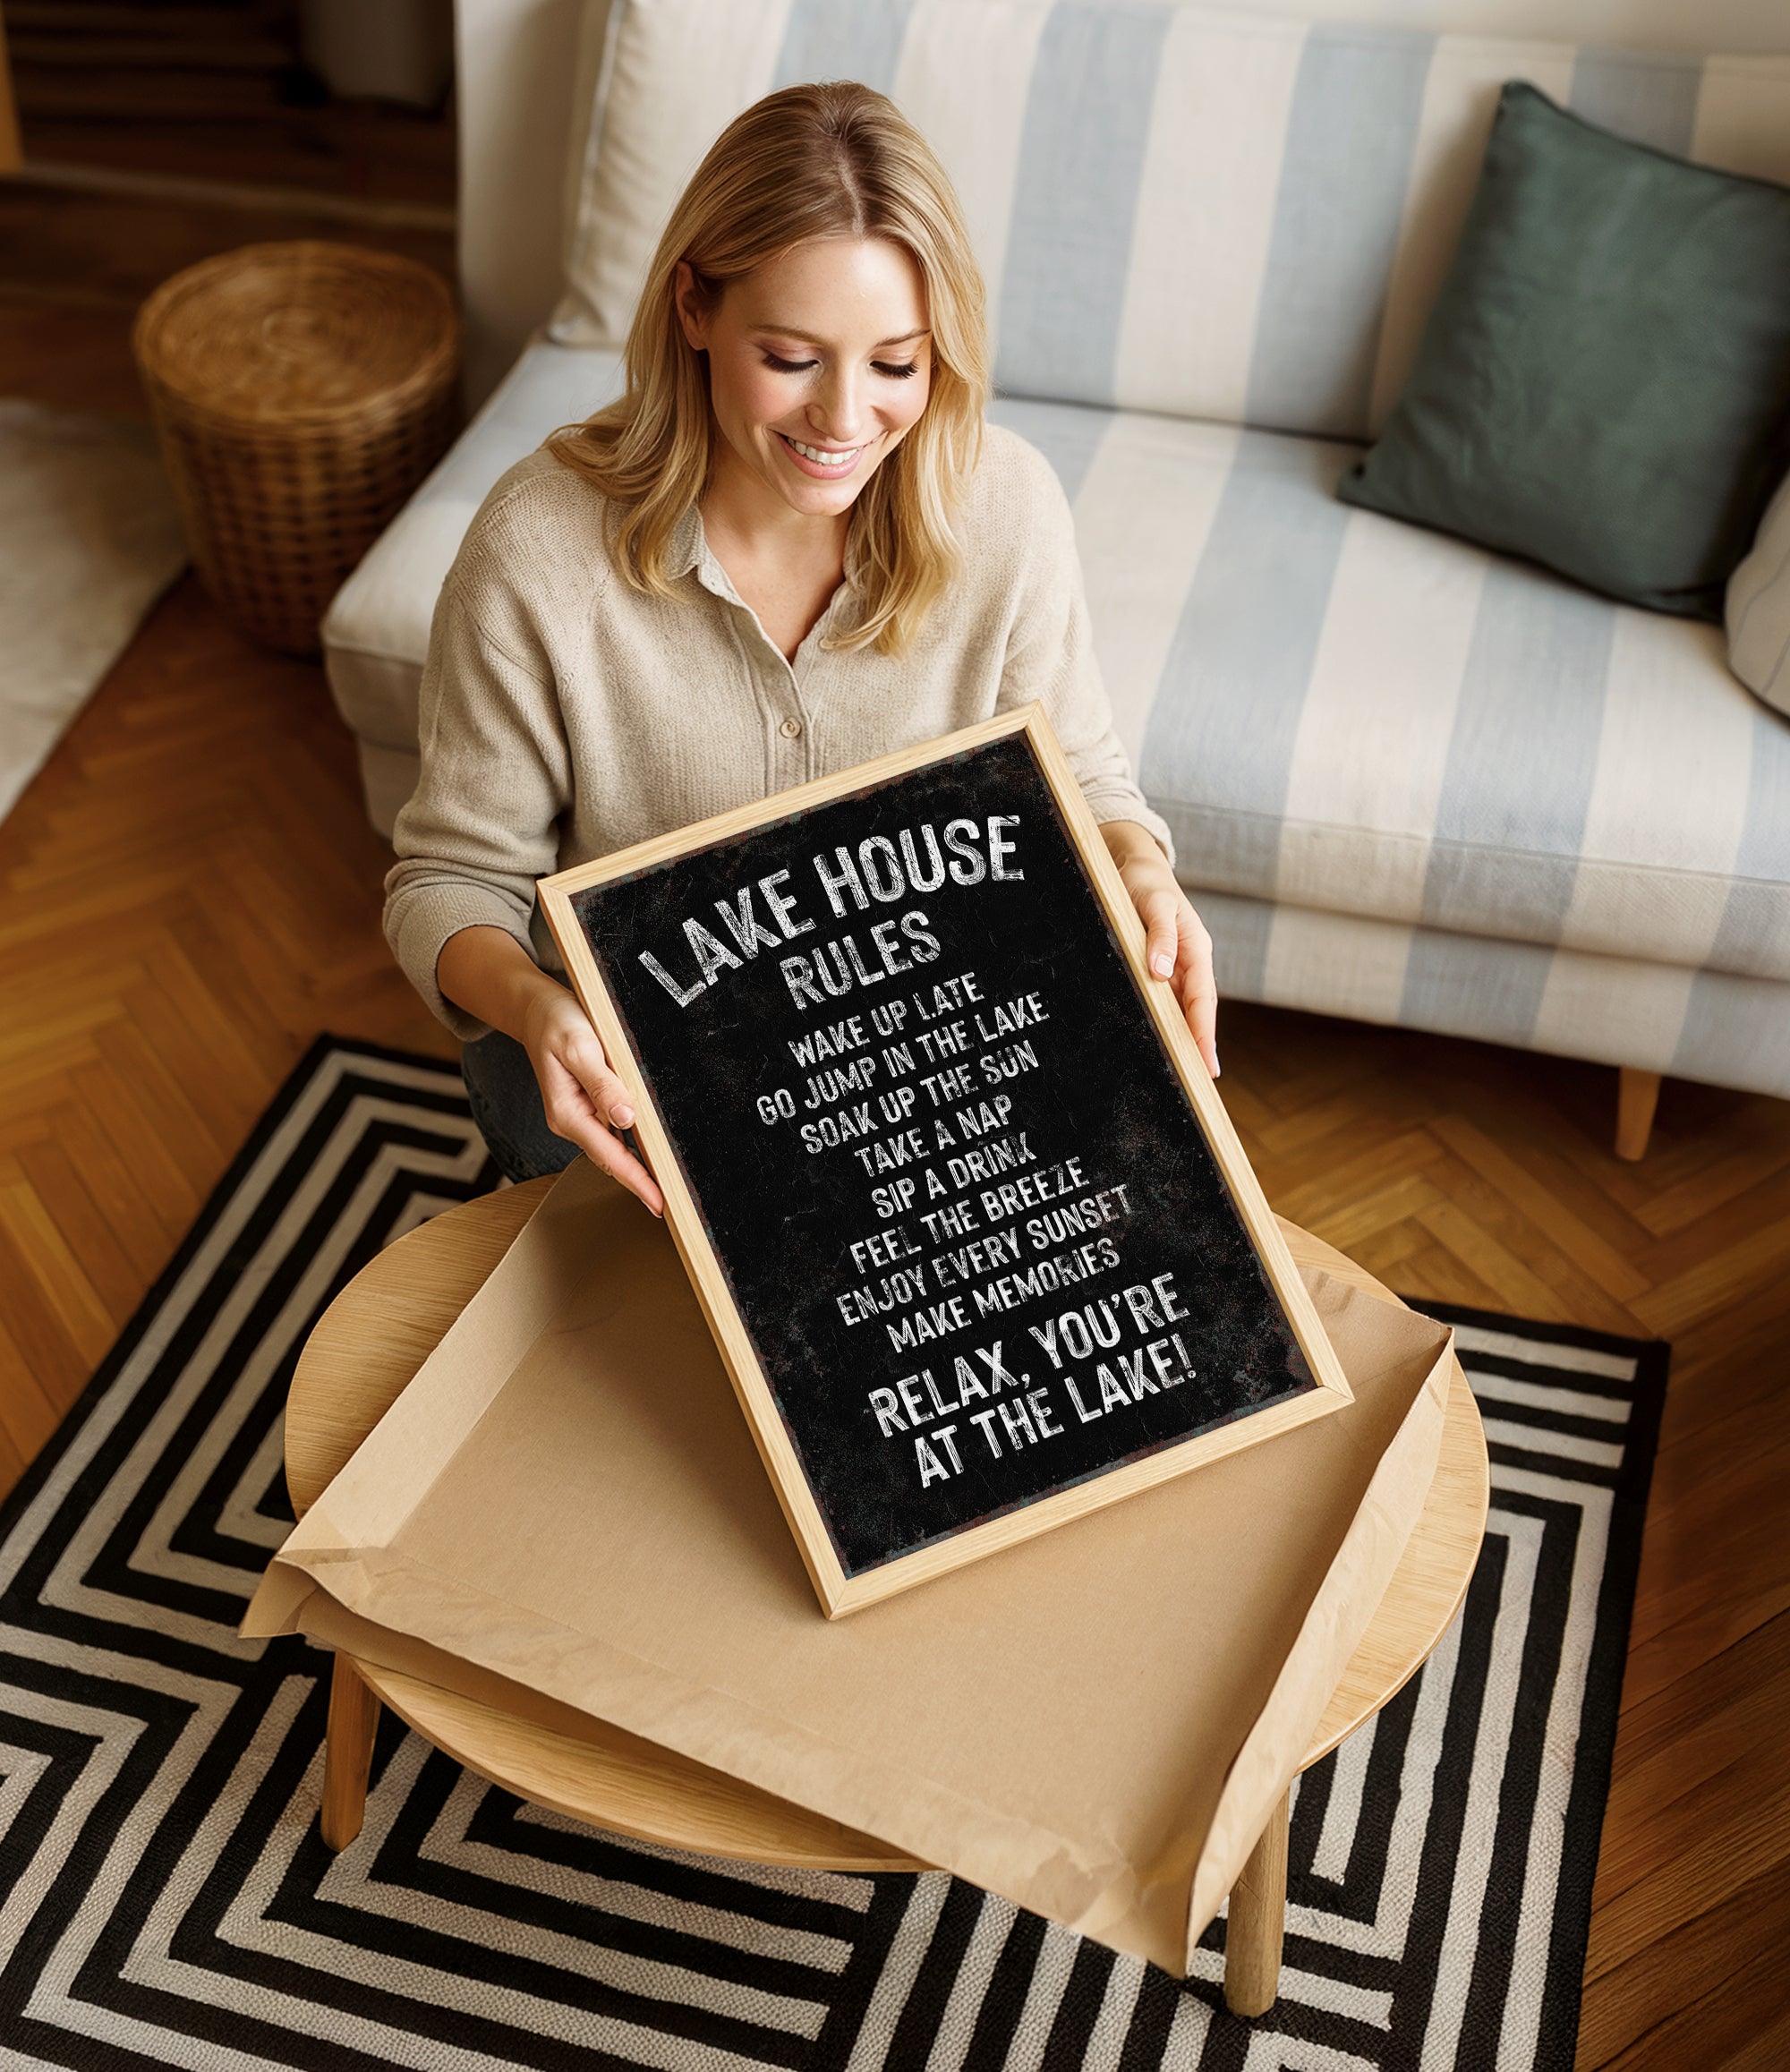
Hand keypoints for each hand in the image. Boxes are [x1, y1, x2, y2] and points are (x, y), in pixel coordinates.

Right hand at [520, 984, 665, 1213]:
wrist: (536, 1009)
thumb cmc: (557, 1022)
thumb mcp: (579, 1047)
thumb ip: (603, 1083)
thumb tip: (626, 1118)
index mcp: (567, 1112)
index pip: (609, 1154)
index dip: (636, 1180)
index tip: (659, 1203)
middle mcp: (573, 1120)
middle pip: (613, 1160)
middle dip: (640, 1184)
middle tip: (674, 1206)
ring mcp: (580, 1115)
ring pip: (615, 1149)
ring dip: (640, 1168)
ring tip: (669, 1188)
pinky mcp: (588, 1106)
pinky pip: (615, 1132)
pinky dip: (634, 1146)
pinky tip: (653, 1154)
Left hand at [1101, 821, 1219, 1079]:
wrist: (1134, 866)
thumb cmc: (1146, 883)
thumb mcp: (1154, 903)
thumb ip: (1160, 935)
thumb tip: (1161, 970)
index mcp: (1196, 950)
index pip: (1203, 1001)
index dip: (1205, 1034)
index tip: (1208, 1066)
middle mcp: (1188, 962)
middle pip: (1195, 1012)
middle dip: (1198, 1046)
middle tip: (1198, 1083)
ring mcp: (1173, 967)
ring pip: (1179, 1009)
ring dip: (1181, 1038)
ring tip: (1180, 1072)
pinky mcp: (1156, 967)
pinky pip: (1161, 1000)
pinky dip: (1161, 1021)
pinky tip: (1157, 1041)